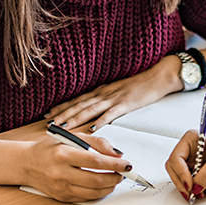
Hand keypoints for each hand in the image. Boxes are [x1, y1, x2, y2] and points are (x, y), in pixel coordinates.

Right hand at [22, 131, 128, 201]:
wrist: (27, 164)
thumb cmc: (50, 148)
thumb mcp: (72, 137)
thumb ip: (96, 143)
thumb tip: (117, 154)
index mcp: (63, 155)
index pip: (95, 162)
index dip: (115, 164)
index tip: (127, 164)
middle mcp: (61, 173)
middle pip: (96, 180)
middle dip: (115, 177)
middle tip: (123, 172)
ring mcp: (61, 188)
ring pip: (93, 192)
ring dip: (109, 187)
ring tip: (115, 178)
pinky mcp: (62, 197)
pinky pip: (86, 198)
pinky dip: (99, 192)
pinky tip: (103, 185)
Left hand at [46, 56, 182, 129]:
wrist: (157, 77)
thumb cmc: (139, 85)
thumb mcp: (117, 90)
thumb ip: (105, 99)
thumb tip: (93, 110)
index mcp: (101, 91)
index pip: (77, 100)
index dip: (62, 107)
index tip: (48, 114)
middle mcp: (103, 93)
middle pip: (79, 105)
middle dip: (62, 114)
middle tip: (48, 123)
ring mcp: (114, 98)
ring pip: (90, 109)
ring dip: (75, 118)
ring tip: (62, 127)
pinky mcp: (126, 104)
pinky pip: (110, 113)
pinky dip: (100, 120)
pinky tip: (92, 127)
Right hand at [165, 131, 205, 200]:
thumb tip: (195, 187)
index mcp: (192, 139)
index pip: (176, 157)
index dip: (180, 172)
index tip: (189, 184)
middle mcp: (192, 150)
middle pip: (174, 169)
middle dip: (181, 182)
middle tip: (191, 193)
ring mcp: (197, 163)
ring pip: (181, 178)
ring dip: (187, 188)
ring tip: (199, 194)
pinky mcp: (204, 173)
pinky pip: (193, 184)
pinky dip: (195, 190)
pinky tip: (205, 192)